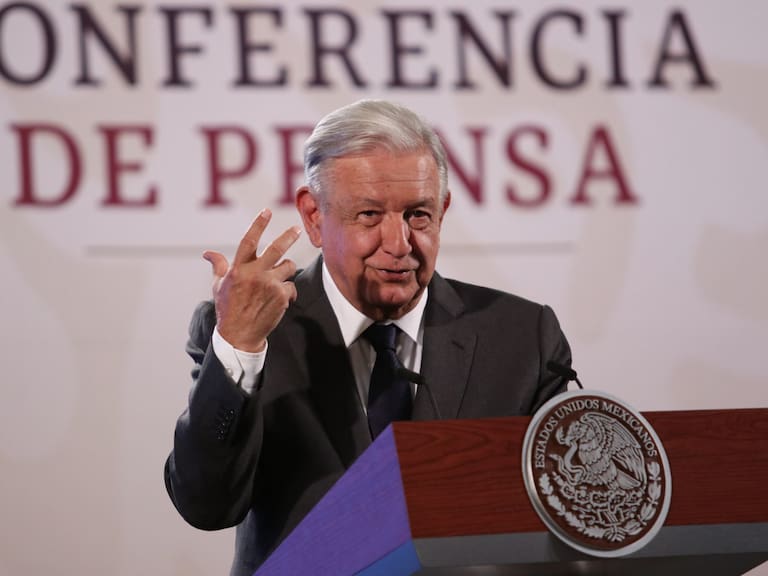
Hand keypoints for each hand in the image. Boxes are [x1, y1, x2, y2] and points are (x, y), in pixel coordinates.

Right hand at [203, 208, 300, 351]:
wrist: (239, 335)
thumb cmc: (227, 309)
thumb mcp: (218, 286)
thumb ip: (218, 266)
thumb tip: (207, 253)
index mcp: (237, 269)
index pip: (248, 241)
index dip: (258, 225)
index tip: (266, 211)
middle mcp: (254, 275)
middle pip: (276, 249)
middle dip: (288, 237)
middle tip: (296, 229)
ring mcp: (269, 285)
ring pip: (288, 267)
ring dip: (286, 271)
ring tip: (277, 280)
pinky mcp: (281, 297)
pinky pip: (291, 286)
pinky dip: (288, 292)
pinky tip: (279, 300)